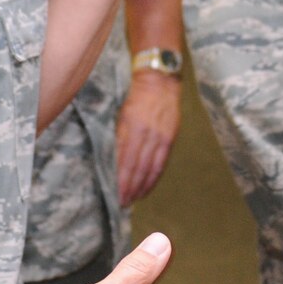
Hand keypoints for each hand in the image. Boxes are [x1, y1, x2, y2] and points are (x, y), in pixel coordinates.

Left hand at [116, 71, 180, 204]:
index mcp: (131, 126)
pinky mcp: (170, 137)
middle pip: (138, 168)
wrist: (159, 80)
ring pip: (150, 168)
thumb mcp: (120, 112)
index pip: (125, 160)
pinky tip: (147, 187)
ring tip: (133, 199)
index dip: (121, 180)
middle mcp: (147, 133)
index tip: (116, 195)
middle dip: (130, 188)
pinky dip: (154, 177)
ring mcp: (161, 136)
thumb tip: (112, 160)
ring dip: (141, 186)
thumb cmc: (133, 94)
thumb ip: (118, 135)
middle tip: (123, 203)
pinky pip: (161, 162)